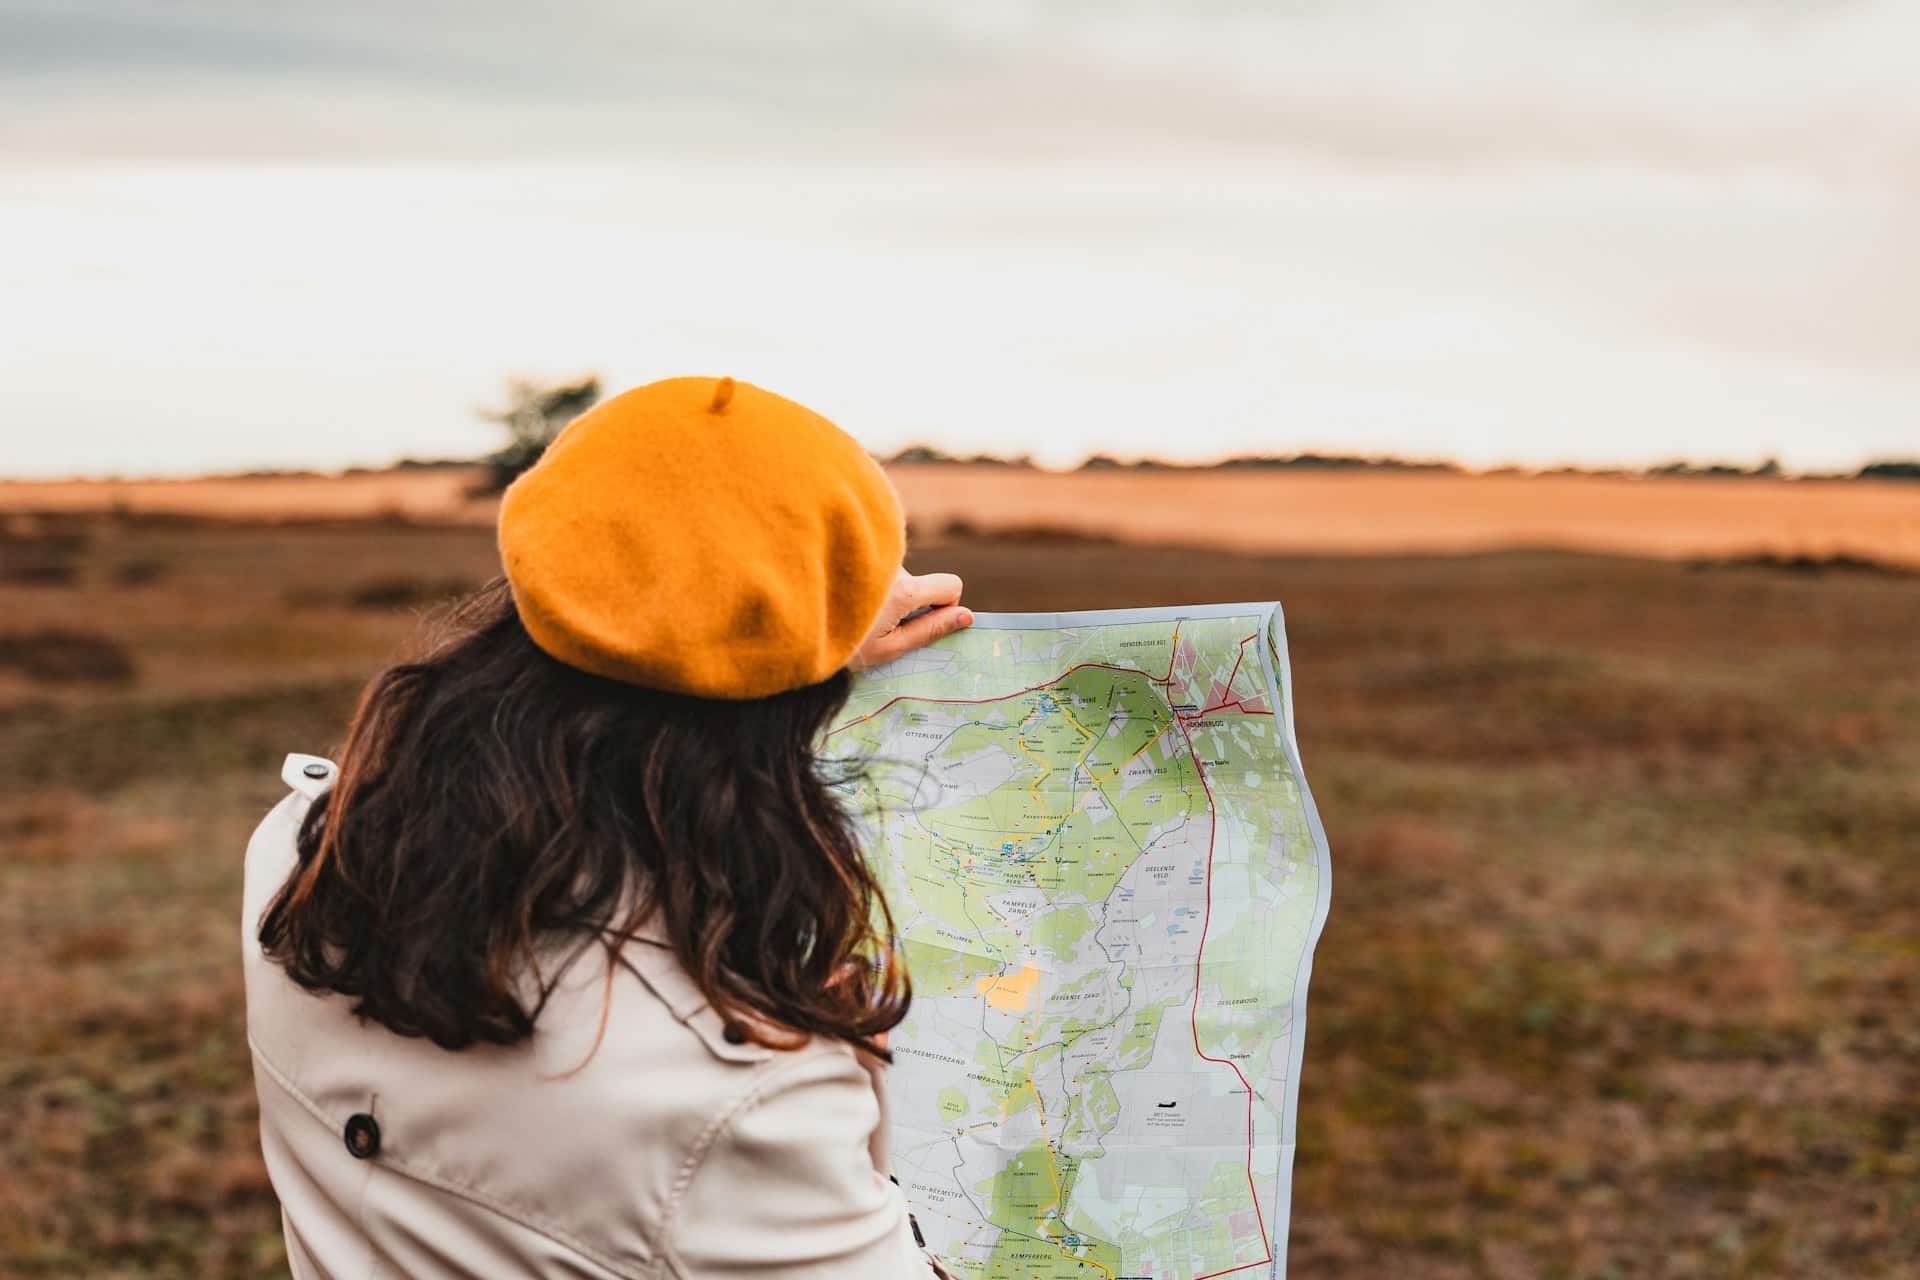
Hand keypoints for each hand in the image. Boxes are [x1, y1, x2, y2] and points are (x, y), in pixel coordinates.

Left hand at [849, 569, 972, 671]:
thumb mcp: (890, 647)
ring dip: (890, 596)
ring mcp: (875, 559)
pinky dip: (875, 588)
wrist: (796, 628)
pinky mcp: (859, 557)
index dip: (946, 606)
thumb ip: (930, 630)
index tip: (923, 623)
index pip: (951, 585)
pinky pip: (883, 571)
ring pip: (902, 578)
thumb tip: (967, 617)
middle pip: (923, 583)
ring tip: (860, 616)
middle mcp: (893, 567)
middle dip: (911, 604)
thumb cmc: (844, 645)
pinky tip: (851, 604)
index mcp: (905, 590)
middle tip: (880, 626)